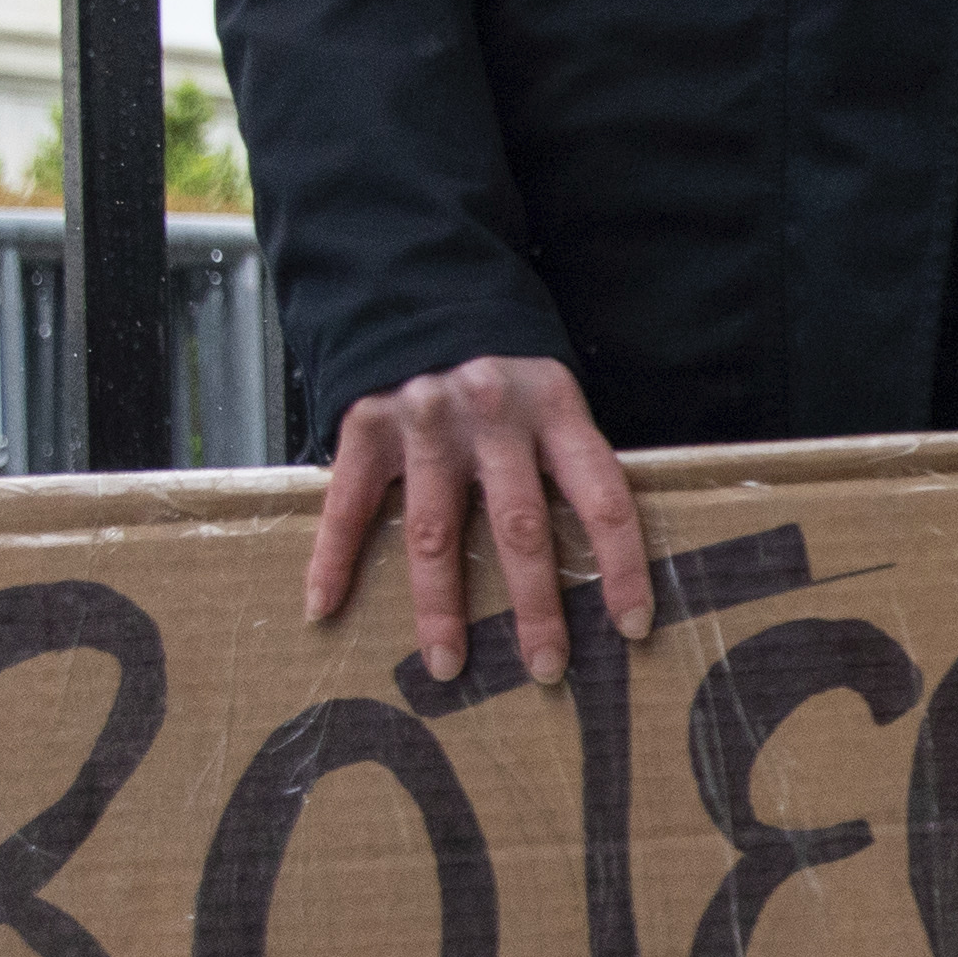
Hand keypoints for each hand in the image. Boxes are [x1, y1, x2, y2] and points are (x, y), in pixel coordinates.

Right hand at [306, 351, 648, 690]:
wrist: (417, 286)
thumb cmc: (499, 365)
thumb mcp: (551, 392)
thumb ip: (566, 457)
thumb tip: (601, 554)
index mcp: (555, 408)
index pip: (602, 499)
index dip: (622, 566)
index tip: (631, 627)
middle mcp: (493, 415)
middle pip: (520, 528)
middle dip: (536, 608)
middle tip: (546, 670)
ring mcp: (424, 421)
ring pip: (436, 531)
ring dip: (441, 608)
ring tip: (446, 666)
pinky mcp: (366, 423)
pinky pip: (349, 503)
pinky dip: (332, 557)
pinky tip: (326, 607)